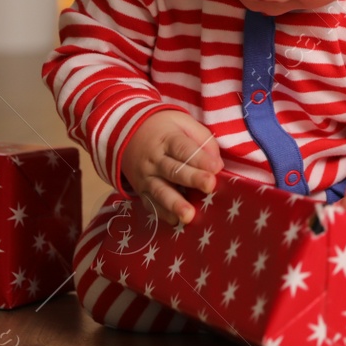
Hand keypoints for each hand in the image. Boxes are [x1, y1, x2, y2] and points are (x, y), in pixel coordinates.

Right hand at [120, 110, 223, 226]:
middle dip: (192, 179)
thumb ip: (203, 140)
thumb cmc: (165, 130)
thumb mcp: (184, 123)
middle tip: (209, 186)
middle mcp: (155, 159)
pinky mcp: (141, 191)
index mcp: (167, 139)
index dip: (199, 158)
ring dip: (175, 204)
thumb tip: (218, 164)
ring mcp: (146, 177)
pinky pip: (150, 203)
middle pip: (174, 170)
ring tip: (188, 215)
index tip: (216, 168)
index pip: (183, 148)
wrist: (128, 134)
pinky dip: (162, 213)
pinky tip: (174, 221)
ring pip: (160, 191)